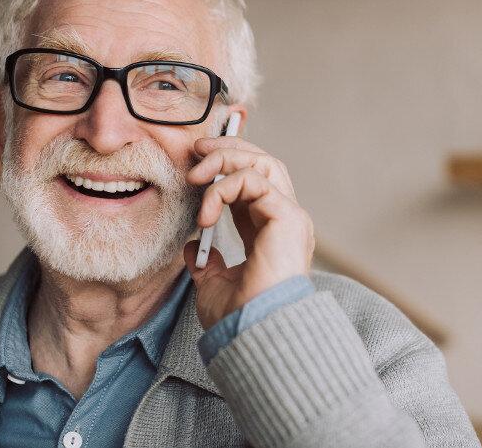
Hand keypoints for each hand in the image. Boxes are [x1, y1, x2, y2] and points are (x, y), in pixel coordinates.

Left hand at [184, 136, 313, 328]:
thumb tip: (191, 248)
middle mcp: (284, 218)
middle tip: (196, 151)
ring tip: (196, 176)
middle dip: (228, 149)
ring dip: (225, 160)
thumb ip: (207, 263)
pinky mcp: (288, 216)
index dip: (226, 166)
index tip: (196, 165)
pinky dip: (225, 189)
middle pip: (263, 162)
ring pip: (262, 163)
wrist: (253, 333)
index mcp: (269, 231)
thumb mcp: (214, 284)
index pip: (253, 181)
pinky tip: (206, 213)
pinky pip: (254, 181)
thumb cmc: (240, 317)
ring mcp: (290, 216)